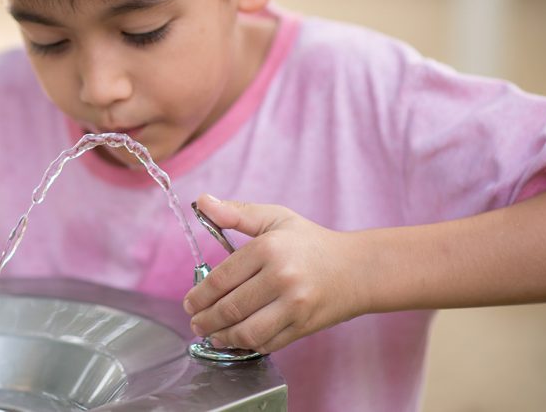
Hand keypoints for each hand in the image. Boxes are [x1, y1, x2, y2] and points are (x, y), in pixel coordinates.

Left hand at [183, 194, 365, 352]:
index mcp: (268, 249)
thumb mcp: (275, 218)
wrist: (357, 269)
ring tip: (212, 334)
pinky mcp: (304, 327)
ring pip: (246, 332)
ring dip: (223, 338)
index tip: (189, 303)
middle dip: (205, 320)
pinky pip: (267, 343)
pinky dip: (248, 345)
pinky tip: (237, 339)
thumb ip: (236, 213)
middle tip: (195, 322)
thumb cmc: (311, 242)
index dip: (199, 295)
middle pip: (230, 308)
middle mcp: (281, 278)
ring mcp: (294, 306)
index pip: (221, 279)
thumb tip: (201, 201)